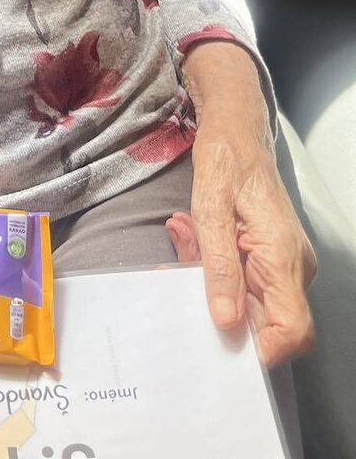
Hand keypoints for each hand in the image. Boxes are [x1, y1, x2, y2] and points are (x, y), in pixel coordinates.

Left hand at [166, 112, 316, 366]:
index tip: (219, 338)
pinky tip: (190, 237)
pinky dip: (211, 267)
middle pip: (263, 320)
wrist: (236, 129)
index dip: (263, 349)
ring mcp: (279, 263)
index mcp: (283, 257)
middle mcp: (290, 267)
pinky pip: (239, 279)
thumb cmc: (226, 160)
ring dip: (208, 281)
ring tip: (185, 240)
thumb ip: (218, 266)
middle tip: (183, 269)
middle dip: (218, 306)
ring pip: (245, 300)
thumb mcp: (210, 209)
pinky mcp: (265, 257)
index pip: (294, 330)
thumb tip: (225, 322)